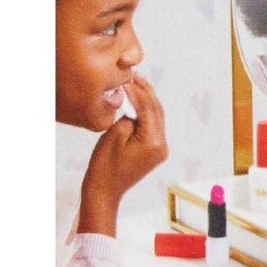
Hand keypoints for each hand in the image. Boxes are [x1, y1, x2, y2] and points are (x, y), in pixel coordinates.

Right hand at [79, 76, 167, 235]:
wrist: (104, 191)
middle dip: (147, 93)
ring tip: (137, 84)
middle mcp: (162, 145)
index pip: (150, 108)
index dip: (139, 91)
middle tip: (136, 76)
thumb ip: (127, 115)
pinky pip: (151, 127)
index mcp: (154, 142)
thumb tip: (133, 100)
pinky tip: (136, 102)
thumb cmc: (104, 167)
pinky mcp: (153, 151)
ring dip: (147, 101)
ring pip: (156, 118)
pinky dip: (145, 114)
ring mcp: (159, 149)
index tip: (129, 77)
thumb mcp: (113, 135)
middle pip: (157, 112)